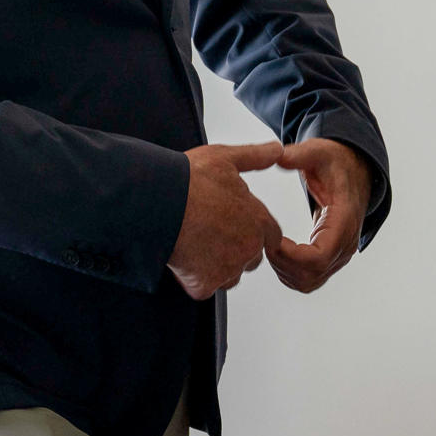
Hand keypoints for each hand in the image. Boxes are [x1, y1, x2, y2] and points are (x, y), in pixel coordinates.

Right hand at [167, 142, 283, 299]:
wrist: (158, 203)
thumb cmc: (189, 179)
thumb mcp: (225, 158)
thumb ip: (256, 157)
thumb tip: (277, 149)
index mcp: (258, 220)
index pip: (270, 235)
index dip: (252, 229)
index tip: (233, 223)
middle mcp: (249, 248)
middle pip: (250, 257)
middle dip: (235, 248)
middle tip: (209, 231)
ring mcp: (227, 269)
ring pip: (228, 275)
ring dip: (216, 265)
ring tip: (194, 242)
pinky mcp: (205, 284)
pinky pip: (203, 286)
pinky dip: (193, 277)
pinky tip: (182, 255)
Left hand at [266, 138, 371, 292]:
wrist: (355, 172)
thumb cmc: (336, 164)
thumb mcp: (319, 152)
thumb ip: (300, 154)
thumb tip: (278, 155)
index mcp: (344, 220)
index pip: (319, 257)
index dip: (290, 255)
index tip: (270, 238)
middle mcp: (345, 244)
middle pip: (311, 275)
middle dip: (281, 262)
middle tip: (262, 240)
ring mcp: (339, 255)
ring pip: (307, 282)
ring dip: (282, 269)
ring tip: (267, 244)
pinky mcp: (330, 259)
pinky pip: (308, 279)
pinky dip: (288, 272)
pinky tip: (276, 251)